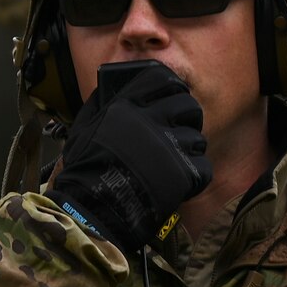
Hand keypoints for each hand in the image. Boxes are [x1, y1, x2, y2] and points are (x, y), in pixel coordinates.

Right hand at [50, 61, 211, 250]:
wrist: (90, 208)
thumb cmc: (83, 170)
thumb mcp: (83, 127)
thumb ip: (99, 104)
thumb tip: (110, 88)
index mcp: (127, 106)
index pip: (161, 78)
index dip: (170, 85)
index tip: (170, 95)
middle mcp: (150, 121)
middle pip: (188, 104)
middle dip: (187, 115)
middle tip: (179, 128)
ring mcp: (168, 147)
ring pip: (197, 137)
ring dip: (189, 149)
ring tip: (176, 160)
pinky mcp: (181, 173)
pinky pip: (203, 166)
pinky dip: (195, 176)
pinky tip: (181, 181)